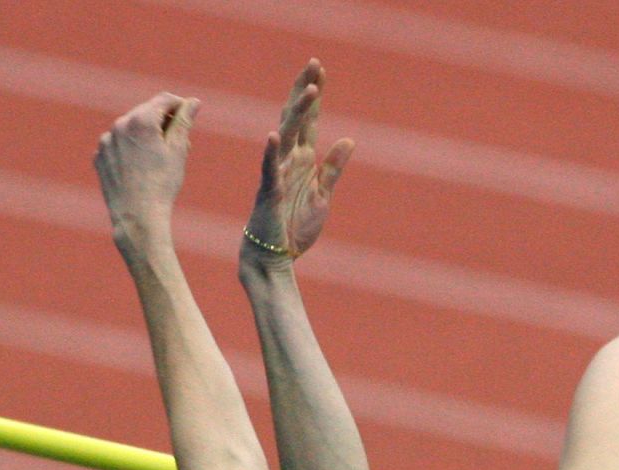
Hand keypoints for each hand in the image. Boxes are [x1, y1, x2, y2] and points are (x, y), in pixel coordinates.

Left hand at [95, 93, 200, 250]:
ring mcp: (106, 140)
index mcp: (141, 120)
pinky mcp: (99, 155)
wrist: (137, 216)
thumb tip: (193, 102)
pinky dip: (129, 150)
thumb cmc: (162, 185)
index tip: (189, 114)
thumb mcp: (178, 151)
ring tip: (159, 161)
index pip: (164, 100)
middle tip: (179, 144)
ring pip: (130, 129)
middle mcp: (119, 124)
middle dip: (163, 123)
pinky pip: (117, 145)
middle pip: (146, 112)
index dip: (180, 105)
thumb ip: (184, 122)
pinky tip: (140, 169)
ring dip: (145, 136)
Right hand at [243, 60, 353, 265]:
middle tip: (314, 64)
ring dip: (298, 113)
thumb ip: (334, 167)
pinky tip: (275, 135)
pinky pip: (269, 168)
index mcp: (303, 160)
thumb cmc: (295, 226)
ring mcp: (278, 172)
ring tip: (310, 91)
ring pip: (287, 135)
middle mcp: (289, 159)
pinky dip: (272, 152)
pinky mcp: (270, 190)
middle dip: (305, 91)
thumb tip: (349, 139)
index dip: (314, 94)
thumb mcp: (323, 195)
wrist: (275, 256)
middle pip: (297, 117)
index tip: (320, 70)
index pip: (309, 120)